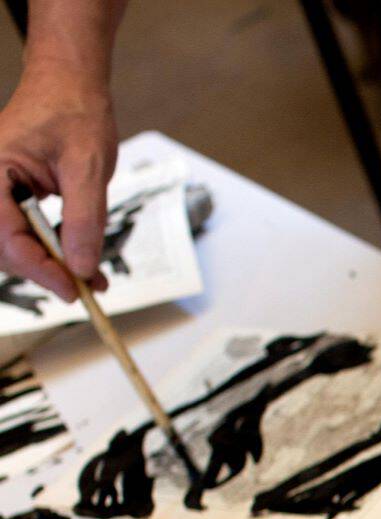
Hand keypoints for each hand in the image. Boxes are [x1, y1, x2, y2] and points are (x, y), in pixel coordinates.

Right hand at [0, 59, 117, 302]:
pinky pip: (27, 235)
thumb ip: (83, 219)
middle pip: (4, 247)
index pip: (5, 236)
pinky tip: (84, 265)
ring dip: (52, 267)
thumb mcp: (87, 167)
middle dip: (44, 271)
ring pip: (15, 246)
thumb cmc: (74, 112)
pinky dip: (54, 253)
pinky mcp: (13, 199)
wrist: (71, 88)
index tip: (72, 289)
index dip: (38, 269)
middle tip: (85, 288)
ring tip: (92, 279)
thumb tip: (80, 266)